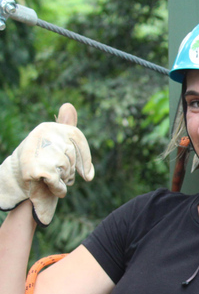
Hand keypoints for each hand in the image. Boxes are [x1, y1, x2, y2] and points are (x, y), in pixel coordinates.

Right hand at [0, 103, 92, 225]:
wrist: (16, 183)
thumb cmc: (41, 164)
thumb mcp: (56, 144)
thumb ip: (66, 127)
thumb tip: (68, 104)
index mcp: (48, 128)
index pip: (76, 137)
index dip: (84, 158)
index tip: (87, 175)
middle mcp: (41, 135)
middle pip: (73, 156)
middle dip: (71, 170)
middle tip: (56, 172)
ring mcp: (36, 151)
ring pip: (67, 169)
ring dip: (64, 180)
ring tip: (50, 178)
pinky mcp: (34, 169)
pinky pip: (59, 181)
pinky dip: (59, 189)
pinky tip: (53, 188)